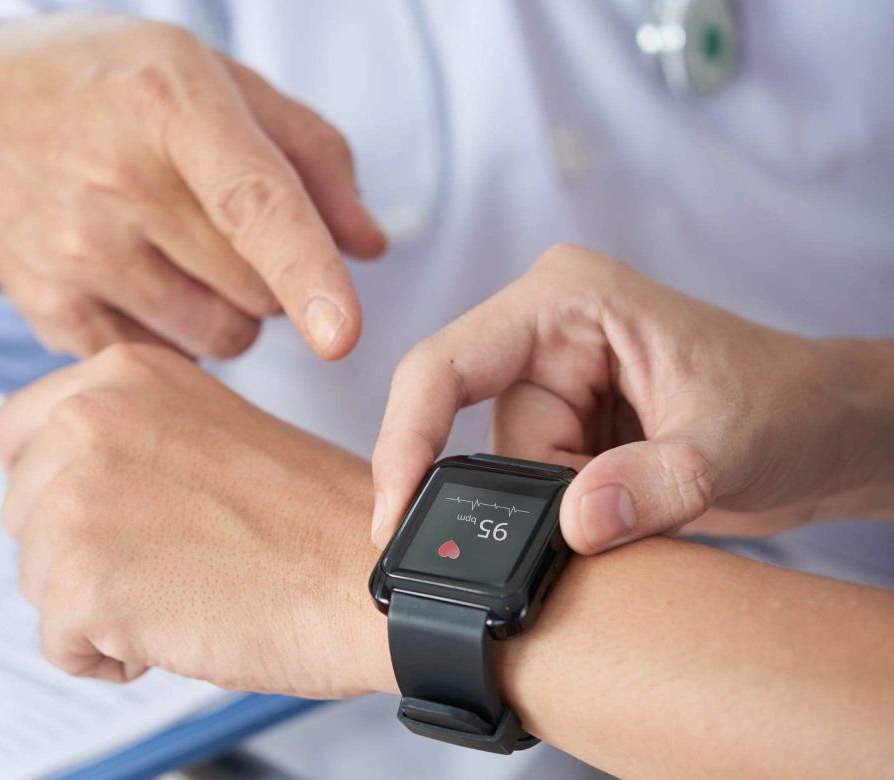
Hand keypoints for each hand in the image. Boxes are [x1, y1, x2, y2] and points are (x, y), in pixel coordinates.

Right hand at [0, 14, 384, 359]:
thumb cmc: (111, 87)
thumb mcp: (212, 77)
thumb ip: (308, 151)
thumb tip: (369, 246)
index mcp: (167, 101)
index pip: (253, 202)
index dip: (308, 271)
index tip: (343, 336)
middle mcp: (113, 180)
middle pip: (255, 287)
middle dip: (273, 275)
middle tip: (229, 228)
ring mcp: (73, 252)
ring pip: (220, 335)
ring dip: (230, 310)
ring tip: (184, 252)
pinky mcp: (48, 310)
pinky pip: (162, 358)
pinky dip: (177, 334)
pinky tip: (141, 279)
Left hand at [0, 344, 392, 696]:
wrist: (370, 578)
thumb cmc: (312, 519)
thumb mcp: (205, 427)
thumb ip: (125, 435)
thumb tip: (56, 475)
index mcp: (120, 375)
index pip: (16, 434)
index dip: (54, 487)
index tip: (104, 513)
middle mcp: (87, 421)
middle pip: (22, 512)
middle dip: (78, 549)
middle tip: (169, 556)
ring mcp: (78, 498)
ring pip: (36, 580)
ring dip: (97, 603)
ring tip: (183, 588)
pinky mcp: (83, 579)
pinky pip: (59, 644)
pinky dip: (110, 656)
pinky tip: (176, 629)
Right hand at [371, 245, 893, 553]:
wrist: (829, 433)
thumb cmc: (791, 404)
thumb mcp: (731, 444)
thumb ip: (653, 484)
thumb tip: (573, 524)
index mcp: (566, 299)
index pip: (446, 364)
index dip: (407, 438)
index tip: (393, 513)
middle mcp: (541, 333)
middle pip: (473, 434)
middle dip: (530, 495)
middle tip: (605, 519)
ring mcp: (547, 380)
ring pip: (501, 475)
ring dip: (560, 511)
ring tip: (643, 506)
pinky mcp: (558, 424)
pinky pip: (525, 488)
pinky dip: (565, 519)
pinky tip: (621, 512)